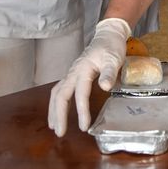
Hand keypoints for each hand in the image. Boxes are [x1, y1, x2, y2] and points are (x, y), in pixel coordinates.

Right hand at [48, 18, 129, 136]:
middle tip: (60, 133)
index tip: (84, 127)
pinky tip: (58, 112)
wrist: (108, 35)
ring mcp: (71, 73)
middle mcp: (73, 72)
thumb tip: (104, 87)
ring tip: (54, 127)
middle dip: (58, 114)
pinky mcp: (72, 75)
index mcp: (83, 69)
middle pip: (60, 95)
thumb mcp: (114, 59)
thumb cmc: (111, 47)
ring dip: (54, 110)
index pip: (80, 93)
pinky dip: (57, 103)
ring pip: (57, 93)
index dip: (81, 111)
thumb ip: (109, 73)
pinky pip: (60, 90)